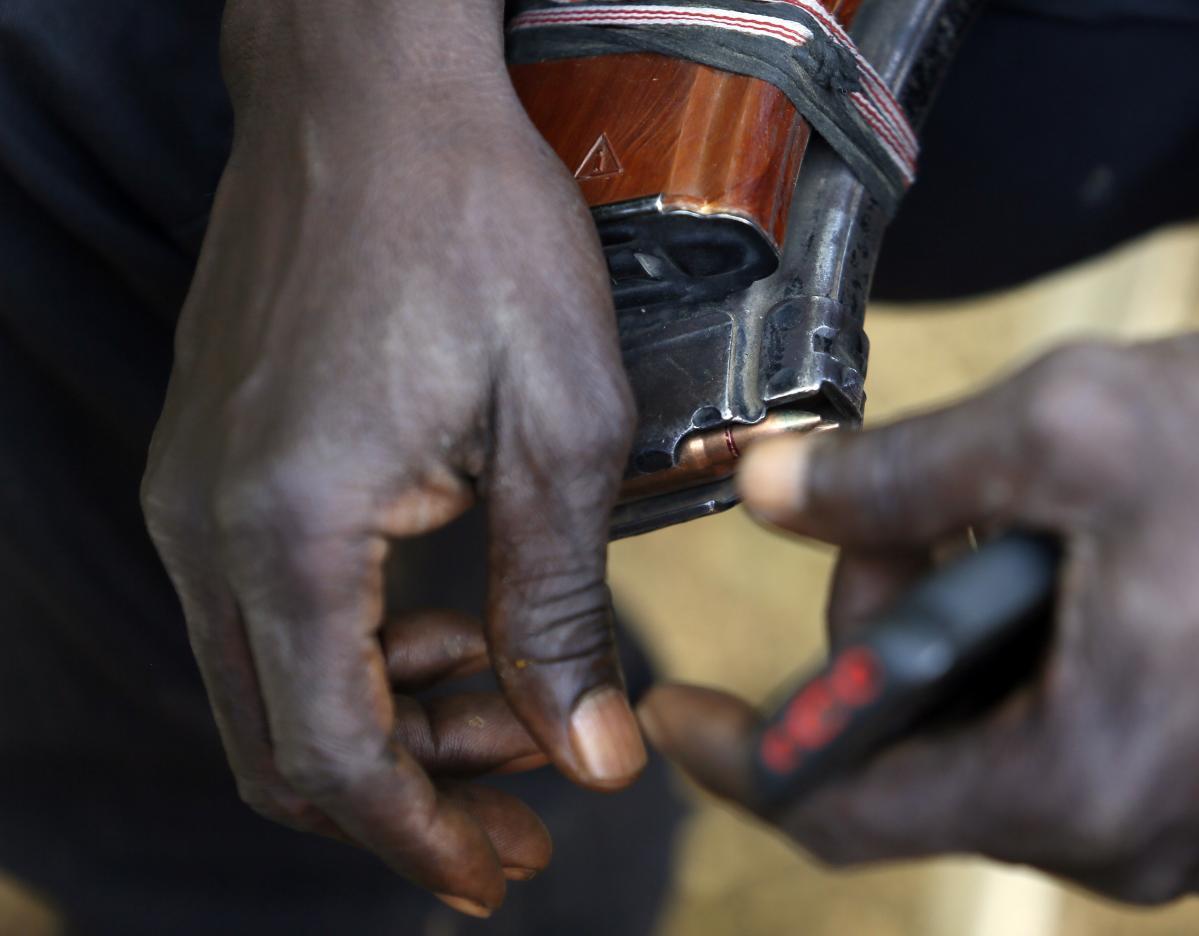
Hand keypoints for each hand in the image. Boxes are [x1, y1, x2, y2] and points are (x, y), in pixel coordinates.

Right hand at [141, 0, 642, 915]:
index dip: (420, 837)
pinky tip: (451, 628)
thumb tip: (592, 754)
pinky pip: (266, 609)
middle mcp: (209, 526)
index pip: (335, 756)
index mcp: (291, 530)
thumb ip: (563, 605)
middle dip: (408, 800)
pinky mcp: (213, 460)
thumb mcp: (561, 424)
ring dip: (391, 726)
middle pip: (284, 744)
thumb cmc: (475, 230)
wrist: (372, 95)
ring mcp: (195, 491)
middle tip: (521, 816)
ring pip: (272, 684)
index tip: (498, 872)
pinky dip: (360, 651)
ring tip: (513, 714)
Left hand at [640, 333, 1198, 902]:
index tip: (671, 718)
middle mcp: (1131, 841)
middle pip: (916, 764)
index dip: (740, 757)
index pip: (841, 808)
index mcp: (1078, 777)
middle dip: (878, 634)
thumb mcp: (1064, 432)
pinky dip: (1025, 664)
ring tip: (1003, 521)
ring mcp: (1183, 829)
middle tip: (906, 513)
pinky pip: (1064, 747)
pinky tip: (1059, 568)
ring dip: (956, 640)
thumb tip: (765, 490)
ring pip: (990, 750)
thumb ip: (891, 474)